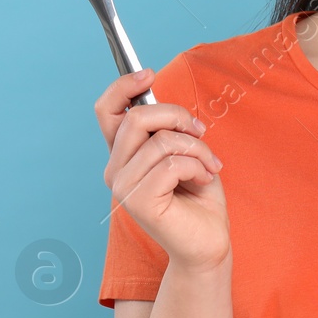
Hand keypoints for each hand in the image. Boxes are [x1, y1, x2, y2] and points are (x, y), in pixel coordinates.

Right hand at [95, 68, 228, 271]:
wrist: (209, 243)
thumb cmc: (199, 196)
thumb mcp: (184, 151)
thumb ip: (166, 128)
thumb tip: (159, 100)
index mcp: (123, 155)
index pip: (107, 111)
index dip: (123, 86)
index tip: (148, 74)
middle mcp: (115, 170)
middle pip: (136, 118)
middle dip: (177, 116)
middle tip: (200, 132)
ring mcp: (123, 188)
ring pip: (161, 141)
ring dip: (197, 148)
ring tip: (210, 165)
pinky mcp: (138, 202)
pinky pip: (172, 164)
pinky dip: (197, 166)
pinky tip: (204, 180)